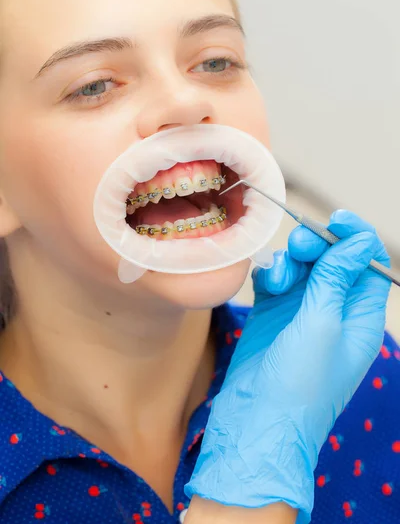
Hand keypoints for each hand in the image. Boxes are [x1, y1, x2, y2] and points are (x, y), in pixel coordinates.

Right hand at [185, 211, 390, 523]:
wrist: (256, 423)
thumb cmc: (299, 383)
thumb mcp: (323, 325)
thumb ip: (336, 279)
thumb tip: (357, 241)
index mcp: (361, 317)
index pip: (367, 263)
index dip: (355, 238)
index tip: (336, 220)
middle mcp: (334, 311)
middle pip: (332, 260)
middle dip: (318, 246)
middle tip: (302, 244)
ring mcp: (301, 312)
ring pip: (301, 266)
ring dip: (291, 262)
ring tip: (279, 279)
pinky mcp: (272, 315)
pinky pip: (275, 279)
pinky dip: (272, 273)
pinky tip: (267, 282)